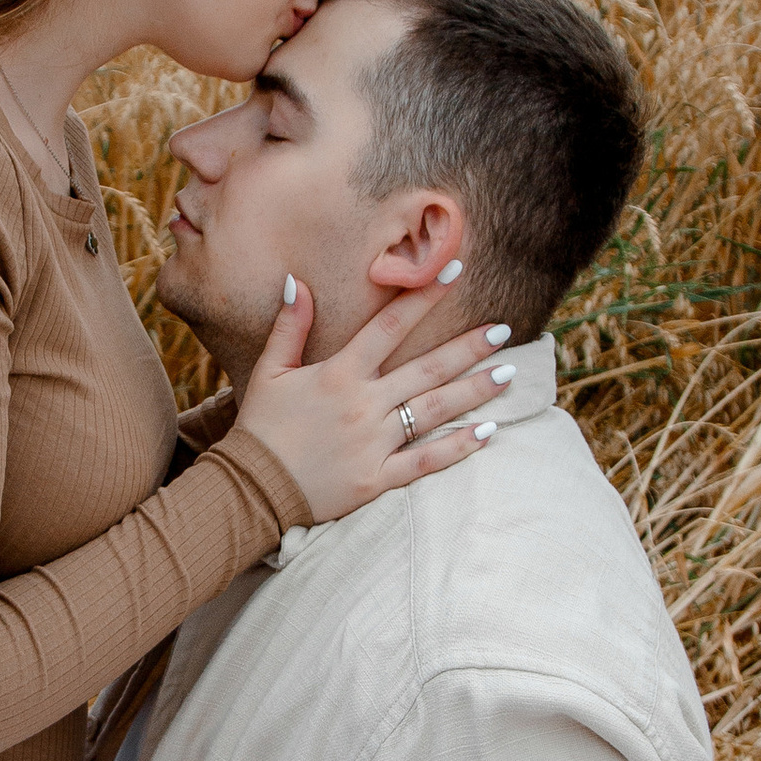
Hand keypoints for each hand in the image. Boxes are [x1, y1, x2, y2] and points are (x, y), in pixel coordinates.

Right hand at [231, 279, 514, 523]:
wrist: (252, 489)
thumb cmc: (260, 428)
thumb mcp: (270, 372)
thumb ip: (290, 327)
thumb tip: (300, 282)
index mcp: (339, 374)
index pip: (389, 326)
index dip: (423, 296)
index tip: (455, 271)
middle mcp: (364, 404)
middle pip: (426, 367)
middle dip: (468, 347)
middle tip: (505, 330)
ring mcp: (374, 443)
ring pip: (434, 410)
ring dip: (474, 390)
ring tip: (509, 373)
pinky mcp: (378, 478)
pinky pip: (426, 461)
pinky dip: (458, 447)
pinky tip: (487, 432)